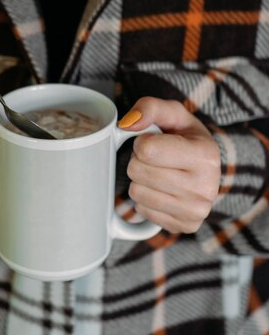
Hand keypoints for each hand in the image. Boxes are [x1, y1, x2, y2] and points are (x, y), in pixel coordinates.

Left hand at [119, 97, 220, 233]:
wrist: (207, 168)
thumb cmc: (186, 138)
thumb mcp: (173, 114)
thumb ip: (149, 108)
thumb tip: (126, 125)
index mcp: (204, 155)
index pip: (146, 149)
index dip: (142, 141)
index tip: (156, 141)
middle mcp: (205, 187)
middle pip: (137, 171)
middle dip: (139, 161)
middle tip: (156, 158)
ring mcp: (196, 211)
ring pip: (136, 193)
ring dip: (140, 180)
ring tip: (159, 173)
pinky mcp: (184, 226)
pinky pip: (141, 210)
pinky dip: (146, 199)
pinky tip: (162, 190)